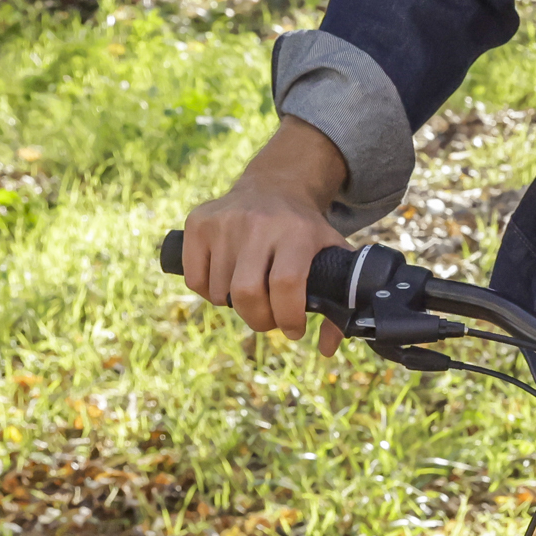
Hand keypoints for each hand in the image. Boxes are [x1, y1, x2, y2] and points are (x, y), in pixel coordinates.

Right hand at [181, 116, 351, 356]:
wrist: (276, 186)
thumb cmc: (306, 231)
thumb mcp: (334, 253)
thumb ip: (341, 299)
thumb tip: (327, 349)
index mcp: (298, 232)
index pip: (286, 285)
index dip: (288, 316)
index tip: (294, 329)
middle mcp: (260, 224)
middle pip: (246, 293)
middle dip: (259, 320)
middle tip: (269, 319)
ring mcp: (225, 221)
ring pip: (218, 292)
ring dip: (234, 305)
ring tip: (252, 292)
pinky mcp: (198, 222)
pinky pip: (194, 280)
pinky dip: (208, 292)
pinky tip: (227, 279)